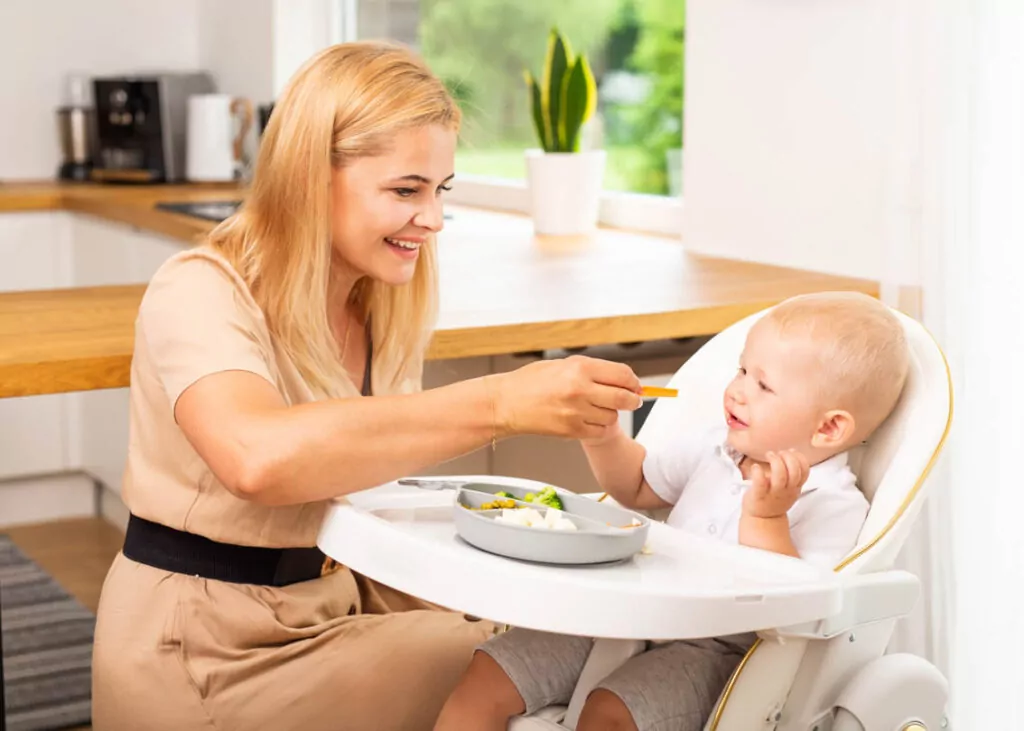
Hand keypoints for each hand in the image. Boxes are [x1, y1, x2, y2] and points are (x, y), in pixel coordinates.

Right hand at [492, 355, 641, 440]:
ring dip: (611, 413)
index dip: (634, 382)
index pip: (623, 374)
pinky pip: (599, 431)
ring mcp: (576, 412)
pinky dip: (599, 427)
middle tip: (633, 400)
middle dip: (633, 400)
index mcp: (580, 368)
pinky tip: (587, 419)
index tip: (636, 386)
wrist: (506, 403)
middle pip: (624, 398)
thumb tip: (622, 378)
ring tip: (596, 407)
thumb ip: (593, 370)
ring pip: (612, 416)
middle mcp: (580, 389)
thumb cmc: (531, 382)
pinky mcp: (572, 430)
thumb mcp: (563, 365)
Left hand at [742, 449, 809, 518]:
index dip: (799, 457)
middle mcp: (787, 491)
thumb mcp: (790, 488)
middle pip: (794, 471)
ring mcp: (773, 494)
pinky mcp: (759, 496)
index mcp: (795, 487)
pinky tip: (755, 467)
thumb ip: (793, 473)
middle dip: (788, 457)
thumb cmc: (774, 499)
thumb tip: (792, 451)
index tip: (790, 451)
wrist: (762, 520)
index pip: (805, 471)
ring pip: (780, 476)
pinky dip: (758, 472)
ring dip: (775, 461)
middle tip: (778, 453)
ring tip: (769, 455)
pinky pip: (760, 483)